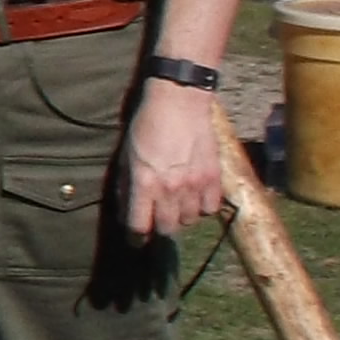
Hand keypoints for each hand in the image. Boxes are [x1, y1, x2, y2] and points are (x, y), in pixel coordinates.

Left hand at [120, 76, 235, 240]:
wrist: (180, 101)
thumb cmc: (148, 124)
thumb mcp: (127, 153)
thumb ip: (126, 183)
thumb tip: (126, 208)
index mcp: (144, 183)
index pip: (139, 226)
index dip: (135, 237)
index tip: (135, 239)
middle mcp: (170, 189)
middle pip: (167, 228)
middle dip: (159, 228)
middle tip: (157, 219)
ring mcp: (194, 185)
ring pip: (189, 220)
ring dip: (181, 216)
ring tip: (177, 203)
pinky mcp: (214, 178)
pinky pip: (210, 209)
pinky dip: (202, 207)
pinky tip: (196, 197)